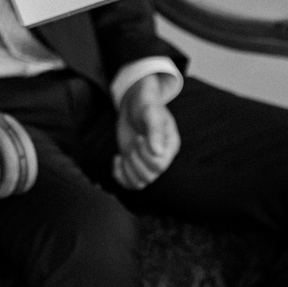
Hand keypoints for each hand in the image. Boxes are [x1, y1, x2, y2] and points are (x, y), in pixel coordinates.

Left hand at [112, 75, 181, 189]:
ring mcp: (147, 162)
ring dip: (127, 168)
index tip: (139, 136)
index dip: (144, 154)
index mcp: (170, 146)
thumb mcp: (149, 112)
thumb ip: (154, 130)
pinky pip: (129, 183)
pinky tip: (117, 158)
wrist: (134, 102)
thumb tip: (158, 152)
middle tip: (133, 141)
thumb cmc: (145, 103)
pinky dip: (119, 175)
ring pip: (139, 183)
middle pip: (149, 177)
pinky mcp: (134, 163)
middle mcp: (162, 157)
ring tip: (126, 151)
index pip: (159, 166)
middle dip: (135, 160)